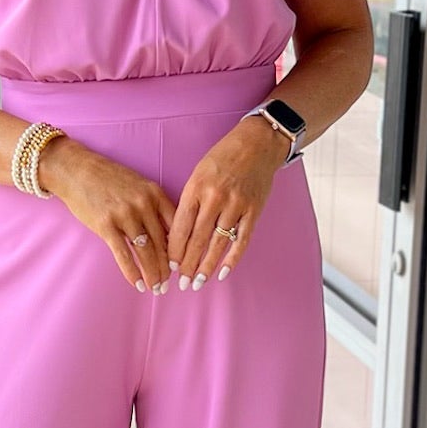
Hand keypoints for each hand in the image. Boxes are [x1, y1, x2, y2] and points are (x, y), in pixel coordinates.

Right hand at [37, 135, 178, 291]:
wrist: (76, 170)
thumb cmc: (108, 179)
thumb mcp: (138, 185)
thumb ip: (153, 206)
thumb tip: (167, 236)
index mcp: (154, 193)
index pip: (175, 226)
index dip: (180, 249)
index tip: (181, 265)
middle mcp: (143, 204)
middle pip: (162, 243)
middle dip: (167, 268)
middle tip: (169, 284)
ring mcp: (125, 215)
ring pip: (146, 252)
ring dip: (152, 274)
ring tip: (156, 288)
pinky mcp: (106, 225)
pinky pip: (123, 254)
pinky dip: (132, 272)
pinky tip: (138, 284)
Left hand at [166, 115, 288, 288]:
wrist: (257, 144)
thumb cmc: (222, 159)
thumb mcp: (198, 174)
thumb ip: (190, 202)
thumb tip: (178, 235)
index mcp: (196, 188)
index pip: (180, 227)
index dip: (174, 250)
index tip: (169, 266)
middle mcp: (215, 198)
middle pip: (197, 240)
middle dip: (187, 265)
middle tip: (180, 284)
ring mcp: (236, 205)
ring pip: (218, 244)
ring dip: (206, 267)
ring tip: (197, 283)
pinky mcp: (253, 211)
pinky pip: (241, 241)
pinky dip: (232, 259)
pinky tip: (222, 272)